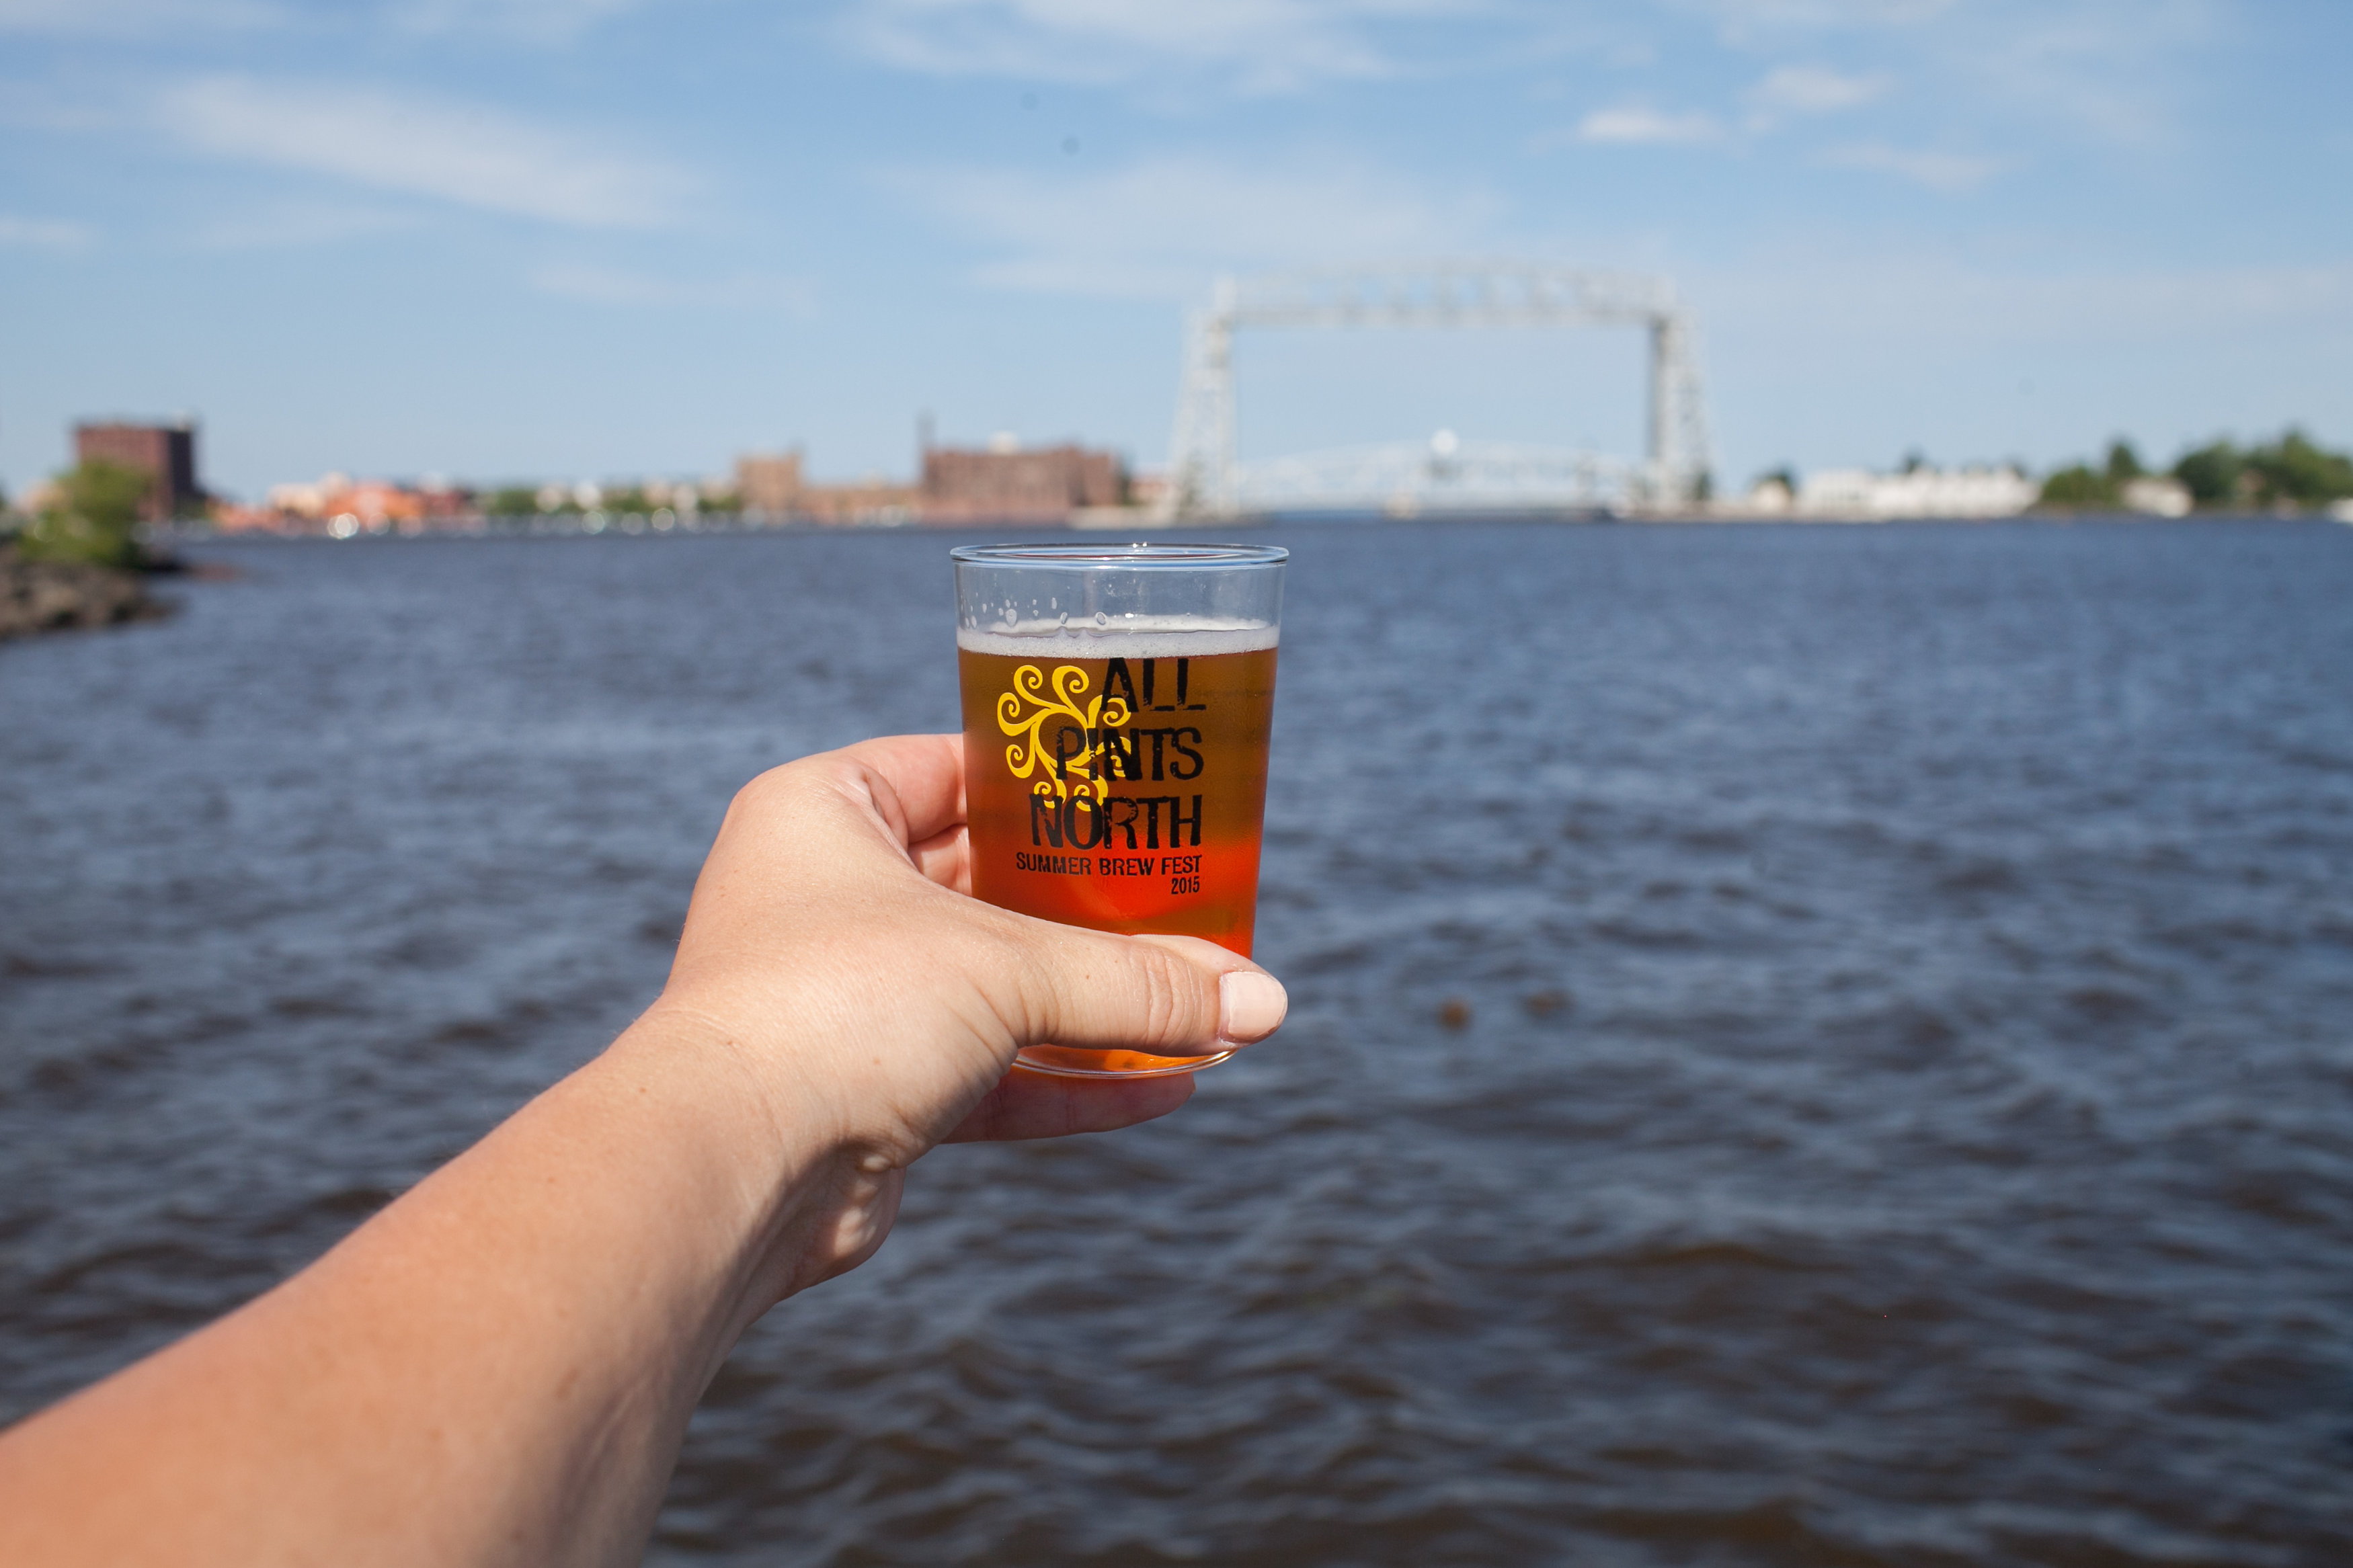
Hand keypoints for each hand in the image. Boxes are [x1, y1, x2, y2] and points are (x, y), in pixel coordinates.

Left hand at [626, 732, 1286, 1299]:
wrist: (731, 1167)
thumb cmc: (838, 1008)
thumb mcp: (1006, 969)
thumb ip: (1136, 982)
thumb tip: (1264, 1001)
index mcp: (826, 811)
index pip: (959, 768)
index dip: (1055, 780)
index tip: (1142, 793)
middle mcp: (828, 897)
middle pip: (995, 887)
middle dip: (1103, 912)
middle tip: (1202, 909)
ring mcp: (849, 998)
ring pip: (1000, 989)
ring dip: (1104, 1007)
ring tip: (1215, 1010)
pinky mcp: (872, 1092)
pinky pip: (994, 1073)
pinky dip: (1075, 1080)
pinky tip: (1172, 1086)